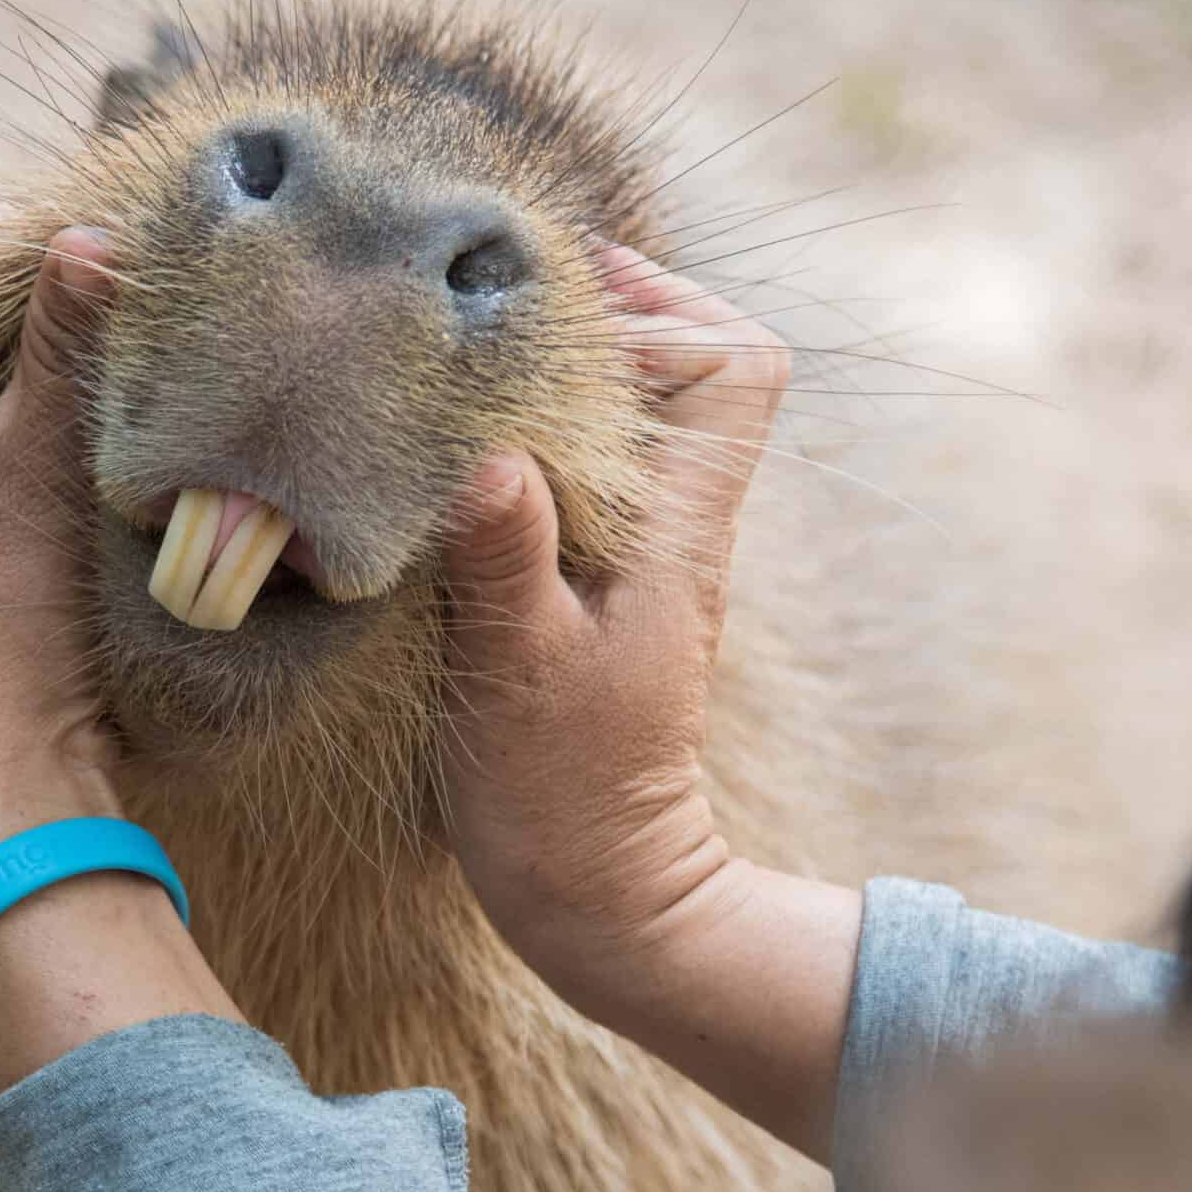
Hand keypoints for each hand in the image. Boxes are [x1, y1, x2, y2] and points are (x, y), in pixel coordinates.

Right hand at [437, 249, 787, 1028]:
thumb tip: (490, 455)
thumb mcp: (521, 672)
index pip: (737, 367)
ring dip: (564, 376)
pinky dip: (534, 438)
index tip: (567, 300)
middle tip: (502, 301)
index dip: (669, 308)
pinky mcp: (592, 590)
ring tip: (468, 356)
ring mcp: (637, 560)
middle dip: (610, 315)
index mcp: (679, 533)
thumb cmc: (560, 791)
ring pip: (633, 420)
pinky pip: (584, 475)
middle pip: (689, 369)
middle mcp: (673, 531)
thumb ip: (506, 559)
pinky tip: (453, 448)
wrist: (596, 892)